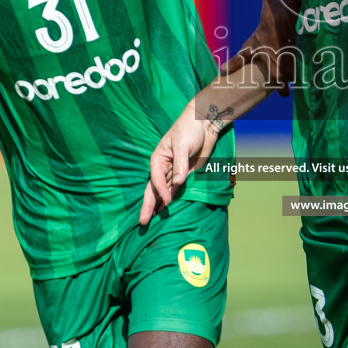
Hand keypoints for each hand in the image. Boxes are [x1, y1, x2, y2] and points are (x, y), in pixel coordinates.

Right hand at [140, 109, 226, 226]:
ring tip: (152, 222)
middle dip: (149, 206)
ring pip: (164, 192)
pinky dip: (172, 200)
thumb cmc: (189, 129)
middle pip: (154, 189)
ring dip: (159, 206)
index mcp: (158, 159)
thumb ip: (180, 164)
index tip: (167, 202)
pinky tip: (166, 211)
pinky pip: (176, 190)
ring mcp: (174, 172)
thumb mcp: (182, 145)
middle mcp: (163, 168)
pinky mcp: (185, 175)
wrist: (204, 124)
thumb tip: (178, 182)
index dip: (161, 192)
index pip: (156, 179)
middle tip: (143, 222)